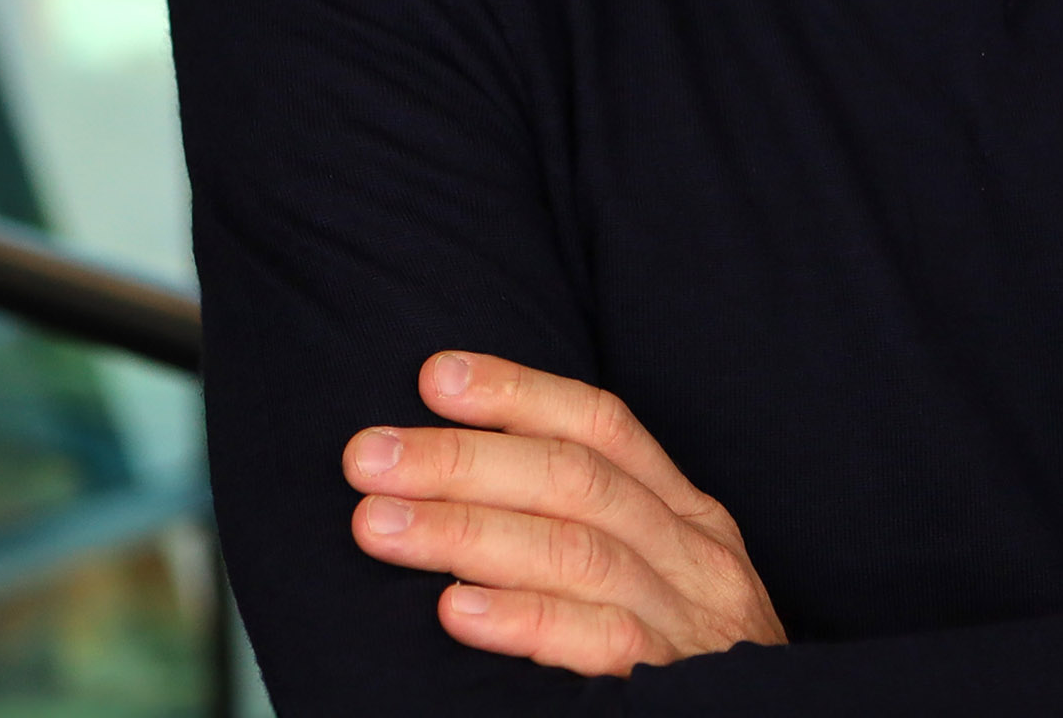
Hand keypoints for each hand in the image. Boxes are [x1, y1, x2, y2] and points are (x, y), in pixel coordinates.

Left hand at [345, 351, 786, 675]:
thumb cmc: (682, 666)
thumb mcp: (657, 581)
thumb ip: (583, 532)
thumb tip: (454, 482)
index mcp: (687, 516)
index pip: (602, 425)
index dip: (519, 392)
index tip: (432, 376)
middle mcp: (696, 555)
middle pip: (574, 480)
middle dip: (462, 460)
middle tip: (367, 458)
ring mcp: (691, 622)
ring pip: (576, 551)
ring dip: (466, 532)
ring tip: (379, 526)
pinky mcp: (676, 689)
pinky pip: (599, 641)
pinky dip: (523, 619)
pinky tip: (454, 611)